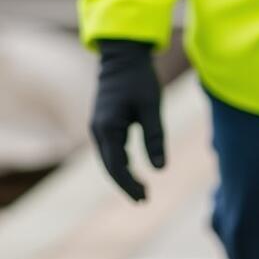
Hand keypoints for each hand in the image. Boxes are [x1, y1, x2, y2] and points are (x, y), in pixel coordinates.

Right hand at [90, 39, 163, 201]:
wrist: (123, 57)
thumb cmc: (139, 80)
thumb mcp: (152, 107)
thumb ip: (155, 137)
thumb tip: (160, 169)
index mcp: (107, 129)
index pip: (116, 166)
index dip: (129, 185)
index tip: (143, 198)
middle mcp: (98, 131)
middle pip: (110, 167)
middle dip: (126, 185)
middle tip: (144, 200)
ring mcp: (99, 127)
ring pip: (109, 159)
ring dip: (123, 176)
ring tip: (141, 191)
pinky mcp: (105, 123)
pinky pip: (111, 150)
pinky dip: (120, 163)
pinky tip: (132, 171)